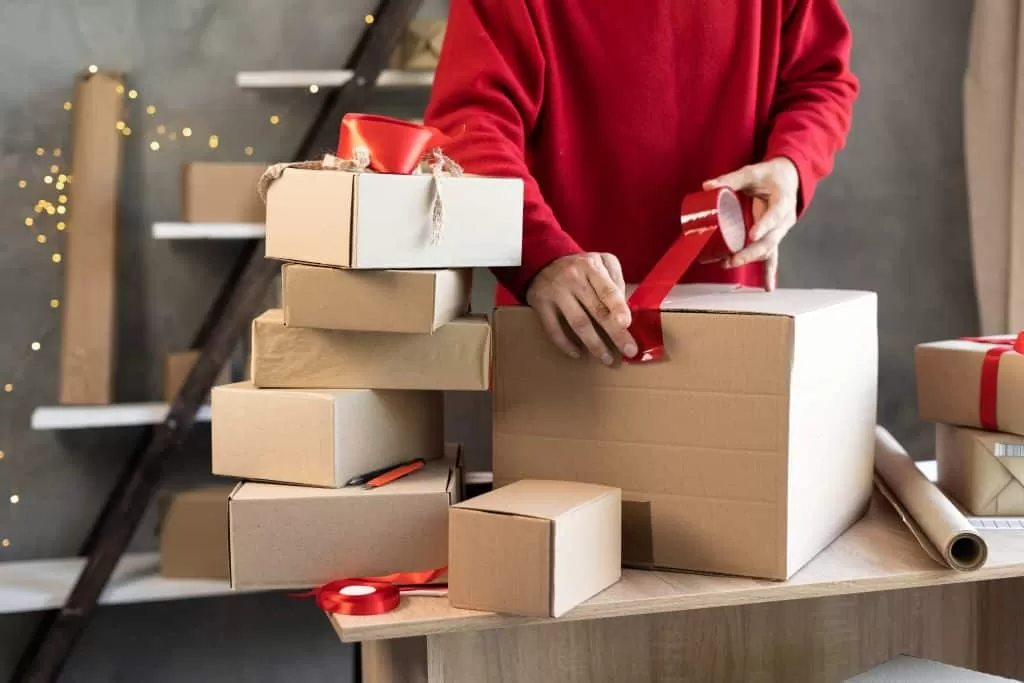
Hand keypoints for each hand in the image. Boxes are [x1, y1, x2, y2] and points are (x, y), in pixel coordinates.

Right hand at [526, 253, 637, 364]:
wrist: (544, 261)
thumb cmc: (580, 267)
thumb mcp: (602, 262)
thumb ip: (616, 282)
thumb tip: (626, 310)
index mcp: (591, 267)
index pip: (607, 290)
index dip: (618, 307)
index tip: (626, 324)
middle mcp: (573, 278)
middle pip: (596, 310)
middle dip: (614, 333)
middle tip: (628, 351)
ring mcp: (556, 292)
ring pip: (578, 323)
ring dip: (594, 344)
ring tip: (606, 359)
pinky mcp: (540, 304)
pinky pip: (553, 329)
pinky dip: (565, 344)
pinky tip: (577, 354)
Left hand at [704, 157, 799, 290]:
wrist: (789, 178)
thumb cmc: (771, 175)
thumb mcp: (752, 172)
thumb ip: (731, 179)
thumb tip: (707, 186)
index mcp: (783, 201)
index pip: (775, 215)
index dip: (764, 226)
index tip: (752, 236)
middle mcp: (784, 220)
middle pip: (769, 240)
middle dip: (749, 252)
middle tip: (731, 259)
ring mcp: (779, 231)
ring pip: (768, 250)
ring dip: (750, 260)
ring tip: (729, 264)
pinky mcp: (773, 237)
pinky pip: (772, 256)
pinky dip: (769, 273)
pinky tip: (767, 288)